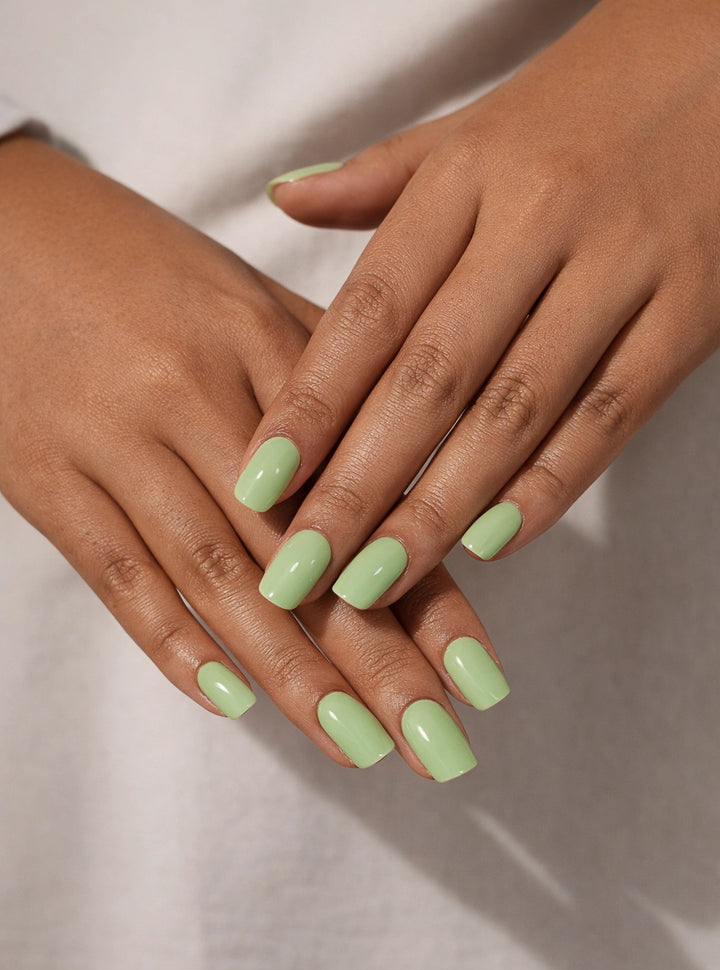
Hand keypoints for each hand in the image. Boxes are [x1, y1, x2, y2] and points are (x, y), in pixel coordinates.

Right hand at [0, 136, 507, 781]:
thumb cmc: (135, 262)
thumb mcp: (242, 292)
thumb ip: (329, 372)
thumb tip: (418, 457)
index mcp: (265, 344)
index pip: (367, 490)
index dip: (428, 589)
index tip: (481, 678)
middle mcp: (198, 396)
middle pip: (301, 551)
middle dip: (378, 661)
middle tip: (440, 749)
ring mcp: (116, 441)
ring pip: (217, 575)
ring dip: (292, 672)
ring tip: (359, 749)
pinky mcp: (44, 477)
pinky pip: (115, 572)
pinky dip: (168, 640)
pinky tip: (227, 701)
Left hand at [241, 0, 719, 608]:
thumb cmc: (580, 109)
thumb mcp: (471, 132)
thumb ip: (376, 180)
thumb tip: (281, 199)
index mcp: (465, 179)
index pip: (370, 309)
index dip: (310, 402)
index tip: (257, 482)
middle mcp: (536, 222)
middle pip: (431, 377)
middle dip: (358, 485)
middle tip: (300, 570)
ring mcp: (621, 269)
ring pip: (516, 410)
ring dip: (440, 509)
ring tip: (375, 584)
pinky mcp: (690, 312)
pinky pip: (612, 414)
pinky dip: (552, 485)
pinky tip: (492, 544)